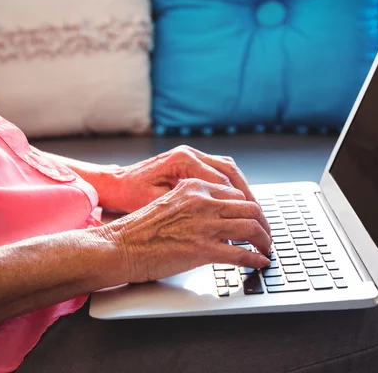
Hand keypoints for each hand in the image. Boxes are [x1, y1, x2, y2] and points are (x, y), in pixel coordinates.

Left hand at [99, 145, 258, 213]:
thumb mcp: (157, 203)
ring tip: (255, 213)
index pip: (222, 182)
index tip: (251, 222)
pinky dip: (233, 187)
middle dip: (249, 198)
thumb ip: (188, 209)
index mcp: (183, 159)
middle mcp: (191, 153)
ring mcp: (192, 155)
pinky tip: (240, 203)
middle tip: (261, 221)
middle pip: (231, 173)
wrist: (115, 183)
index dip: (240, 205)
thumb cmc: (130, 194)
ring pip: (229, 170)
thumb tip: (217, 224)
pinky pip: (221, 171)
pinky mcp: (192, 162)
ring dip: (244, 191)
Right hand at [99, 179, 271, 283]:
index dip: (250, 208)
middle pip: (250, 208)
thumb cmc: (139, 229)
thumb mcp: (170, 202)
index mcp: (194, 187)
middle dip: (263, 224)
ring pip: (251, 228)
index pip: (236, 193)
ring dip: (264, 240)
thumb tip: (217, 216)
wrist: (118, 246)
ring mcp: (204, 225)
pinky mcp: (202, 249)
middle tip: (266, 236)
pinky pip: (241, 253)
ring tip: (266, 249)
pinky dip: (255, 259)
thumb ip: (195, 204)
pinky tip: (259, 263)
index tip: (254, 219)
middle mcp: (203, 201)